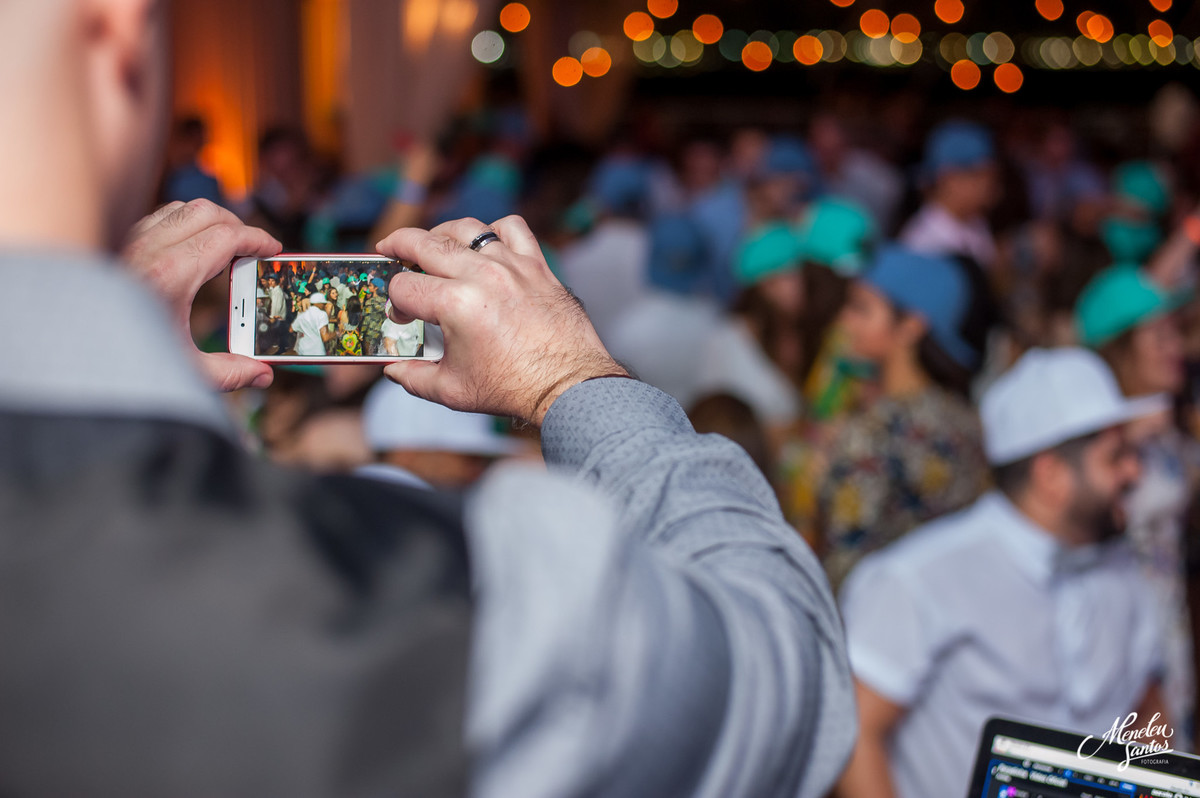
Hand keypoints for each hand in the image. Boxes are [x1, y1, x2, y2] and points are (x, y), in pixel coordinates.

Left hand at [122, 200, 281, 391]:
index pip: (226, 236)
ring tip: (226, 246)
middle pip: (207, 212)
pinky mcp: (118, 243)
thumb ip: (229, 372)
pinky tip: (191, 250)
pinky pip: (160, 218)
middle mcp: (148, 249)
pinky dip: (183, 224)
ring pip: (181, 208)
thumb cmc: (120, 358)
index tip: (273, 249)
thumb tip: (262, 373)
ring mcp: (130, 241)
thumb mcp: (184, 370)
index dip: (257, 240)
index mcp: (171, 275)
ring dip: (209, 220)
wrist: (69, 349)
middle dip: (238, 224)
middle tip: (254, 248)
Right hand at [377, 216, 626, 426]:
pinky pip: (512, 228)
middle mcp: (482, 276)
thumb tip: (394, 368)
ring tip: (431, 244)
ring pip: (466, 229)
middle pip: (424, 243)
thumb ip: (414, 377)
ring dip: (441, 233)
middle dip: (397, 245)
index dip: (395, 303)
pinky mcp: (537, 265)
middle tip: (387, 249)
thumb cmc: (513, 388)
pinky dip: (494, 231)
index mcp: (456, 305)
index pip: (405, 287)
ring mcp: (512, 266)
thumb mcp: (452, 390)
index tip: (402, 316)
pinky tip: (485, 245)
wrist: (568, 385)